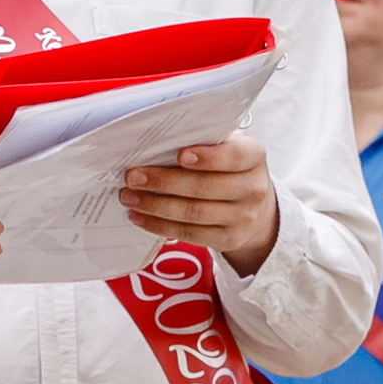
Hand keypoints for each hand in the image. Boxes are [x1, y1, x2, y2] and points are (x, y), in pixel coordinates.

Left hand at [121, 132, 279, 276]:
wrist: (253, 207)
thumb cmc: (226, 169)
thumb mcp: (224, 149)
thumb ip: (201, 144)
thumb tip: (155, 145)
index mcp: (253, 156)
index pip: (233, 156)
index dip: (207, 157)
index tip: (179, 156)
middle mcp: (253, 188)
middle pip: (205, 187)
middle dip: (164, 182)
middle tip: (133, 177)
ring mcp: (243, 217)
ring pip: (193, 213)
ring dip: (155, 205)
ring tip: (129, 197)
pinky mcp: (229, 239)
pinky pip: (190, 233)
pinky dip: (159, 225)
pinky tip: (139, 217)